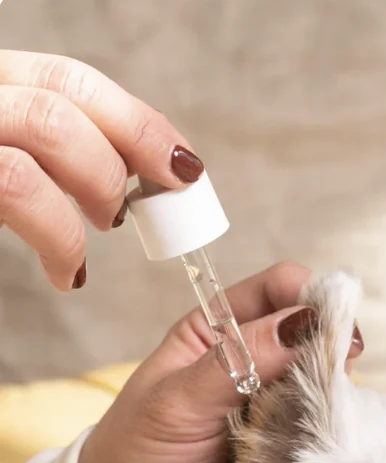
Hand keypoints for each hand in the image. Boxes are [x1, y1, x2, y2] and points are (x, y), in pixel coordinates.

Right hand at [0, 49, 201, 289]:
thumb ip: (36, 151)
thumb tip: (124, 176)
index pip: (66, 78)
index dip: (136, 122)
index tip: (181, 166)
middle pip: (62, 95)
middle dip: (122, 157)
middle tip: (130, 213)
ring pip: (43, 127)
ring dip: (90, 192)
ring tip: (84, 250)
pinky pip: (15, 183)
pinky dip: (59, 237)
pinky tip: (66, 272)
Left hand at [77, 262, 363, 462]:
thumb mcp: (176, 402)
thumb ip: (239, 359)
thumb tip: (306, 320)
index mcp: (220, 337)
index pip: (281, 292)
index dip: (311, 298)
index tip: (329, 324)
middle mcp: (259, 373)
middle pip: (320, 342)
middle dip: (330, 357)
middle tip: (330, 381)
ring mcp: (284, 419)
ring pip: (334, 395)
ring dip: (332, 408)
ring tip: (312, 431)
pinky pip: (334, 447)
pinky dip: (334, 450)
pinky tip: (319, 462)